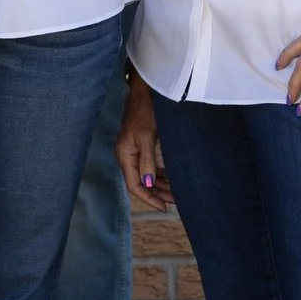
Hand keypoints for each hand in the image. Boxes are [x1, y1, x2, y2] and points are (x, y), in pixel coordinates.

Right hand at [116, 75, 172, 210]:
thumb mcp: (147, 137)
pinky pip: (148, 166)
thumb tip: (147, 184)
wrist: (144, 93)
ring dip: (160, 185)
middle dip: (157, 193)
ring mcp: (132, 151)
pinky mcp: (140, 146)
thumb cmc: (144, 112)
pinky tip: (171, 178)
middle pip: (140, 183)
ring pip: (146, 176)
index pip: (134, 185)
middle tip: (175, 201)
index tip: (164, 207)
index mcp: (125, 155)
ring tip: (176, 193)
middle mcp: (126, 156)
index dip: (149, 198)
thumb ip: (147, 161)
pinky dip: (159, 174)